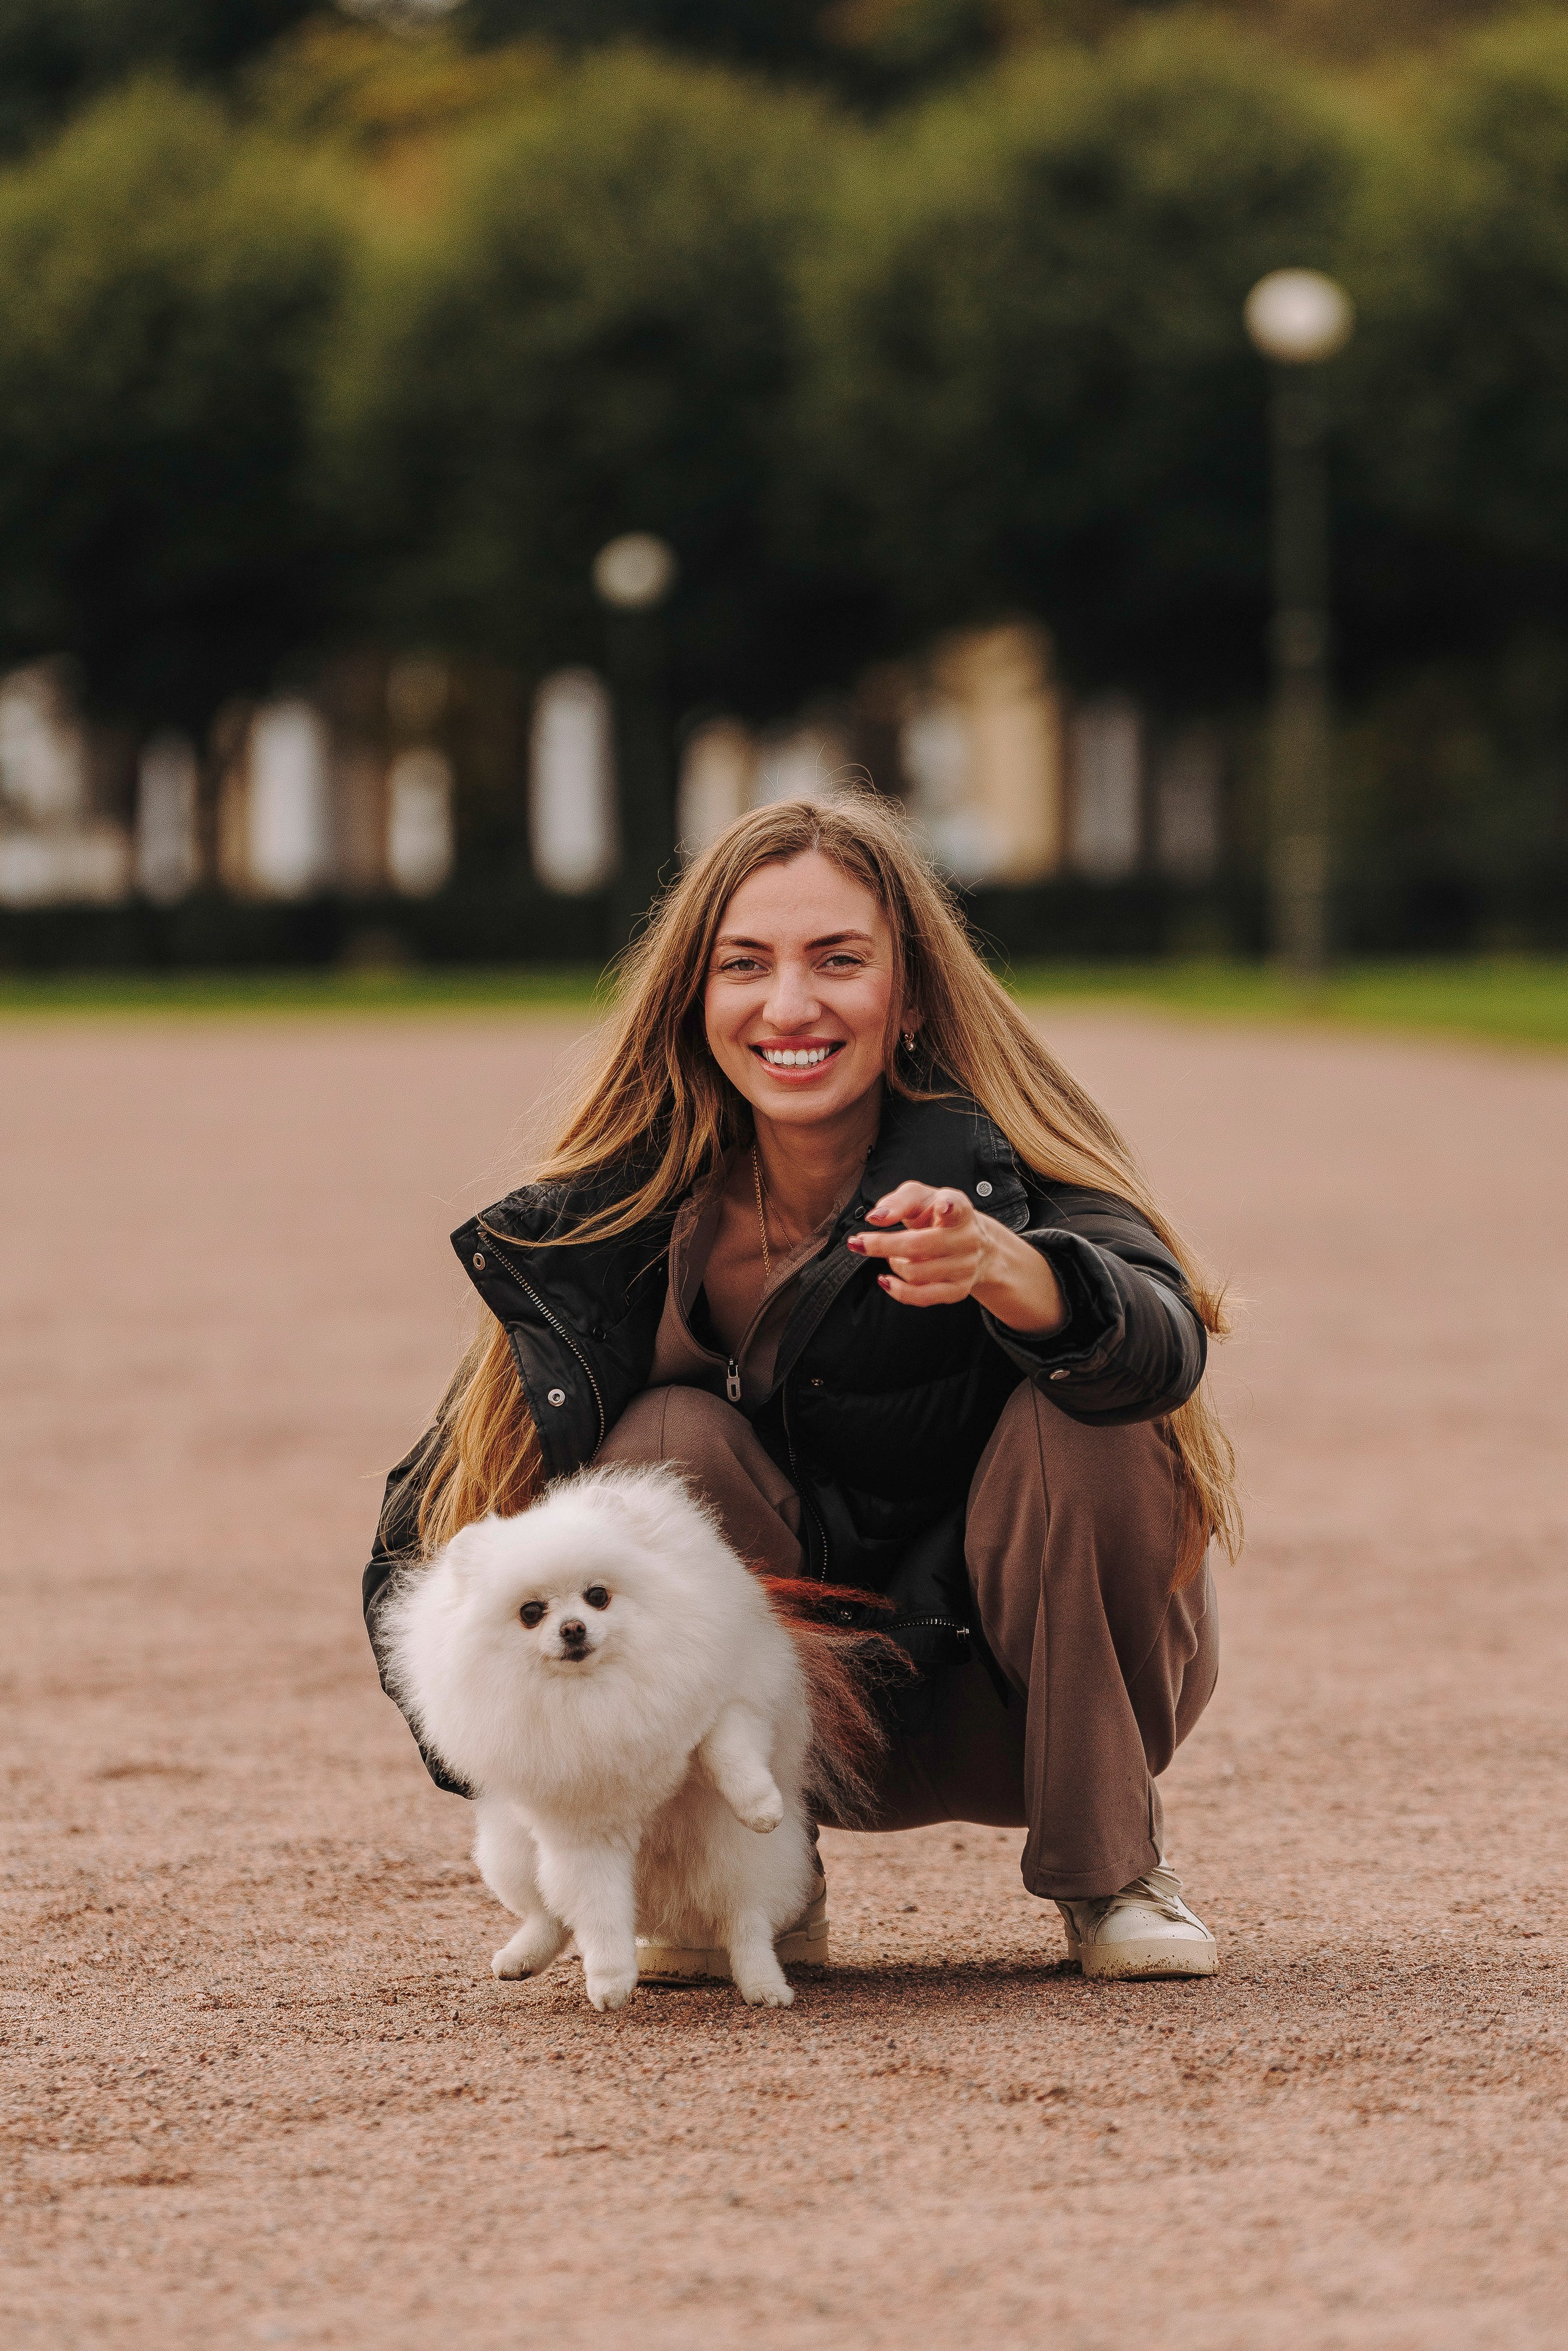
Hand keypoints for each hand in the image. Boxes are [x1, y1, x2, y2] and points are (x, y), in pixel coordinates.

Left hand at [848, 1181, 1067, 1334]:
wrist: (977, 1243)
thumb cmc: (938, 1214)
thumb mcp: (922, 1196)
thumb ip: (901, 1200)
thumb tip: (877, 1215)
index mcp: (959, 1208)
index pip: (956, 1206)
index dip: (947, 1207)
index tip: (941, 1206)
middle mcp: (968, 1237)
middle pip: (922, 1246)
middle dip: (886, 1245)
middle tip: (859, 1242)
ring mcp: (966, 1267)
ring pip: (919, 1272)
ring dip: (895, 1265)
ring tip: (889, 1257)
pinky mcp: (961, 1289)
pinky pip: (926, 1297)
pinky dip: (902, 1292)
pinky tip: (887, 1283)